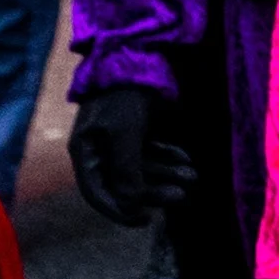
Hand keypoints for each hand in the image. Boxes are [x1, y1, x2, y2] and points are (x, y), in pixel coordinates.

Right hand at [69, 85, 193, 227]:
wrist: (134, 57)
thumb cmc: (123, 97)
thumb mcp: (124, 135)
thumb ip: (126, 170)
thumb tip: (130, 206)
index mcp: (85, 154)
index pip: (97, 194)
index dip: (119, 211)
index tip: (145, 221)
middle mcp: (99, 150)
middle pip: (125, 183)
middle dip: (154, 191)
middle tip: (183, 195)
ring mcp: (118, 140)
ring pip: (143, 168)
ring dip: (167, 174)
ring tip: (192, 175)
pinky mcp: (137, 129)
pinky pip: (152, 151)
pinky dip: (168, 157)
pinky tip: (185, 160)